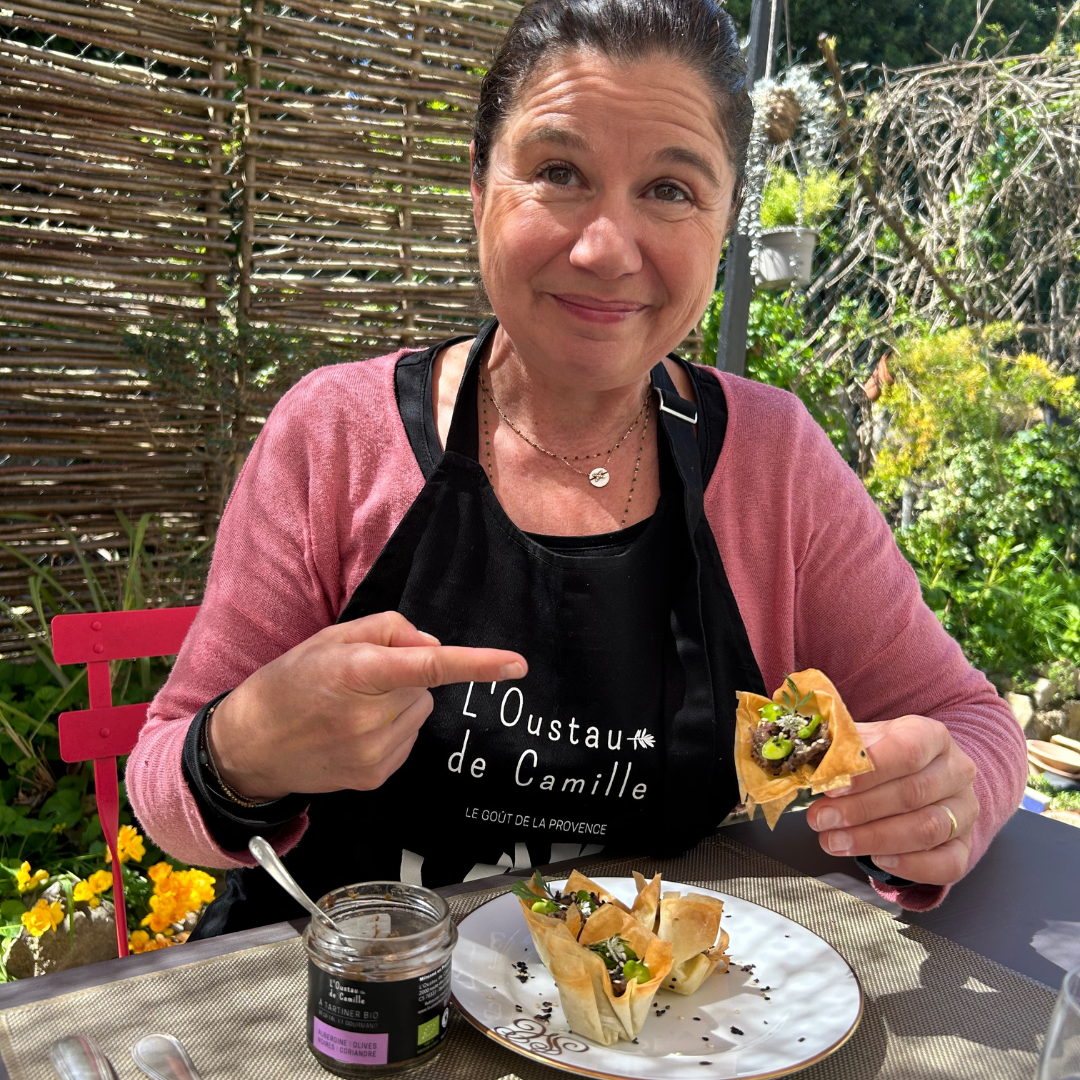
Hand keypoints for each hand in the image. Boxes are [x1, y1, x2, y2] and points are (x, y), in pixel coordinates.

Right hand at [207, 611, 526, 800]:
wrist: (250, 747)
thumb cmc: (289, 682)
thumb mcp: (331, 638)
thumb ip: (389, 630)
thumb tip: (432, 646)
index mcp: (357, 673)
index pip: (428, 666)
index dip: (476, 664)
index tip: (516, 664)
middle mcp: (369, 717)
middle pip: (424, 685)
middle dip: (405, 676)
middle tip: (358, 679)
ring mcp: (374, 753)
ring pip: (419, 713)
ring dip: (399, 704)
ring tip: (350, 707)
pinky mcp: (376, 776)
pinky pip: (408, 739)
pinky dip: (392, 729)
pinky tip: (353, 730)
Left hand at [805, 714, 978, 886]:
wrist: (924, 777)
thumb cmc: (885, 757)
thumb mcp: (864, 741)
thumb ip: (841, 748)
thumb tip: (813, 761)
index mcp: (931, 736)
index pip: (907, 750)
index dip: (869, 770)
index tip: (832, 786)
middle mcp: (956, 771)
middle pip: (911, 793)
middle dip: (859, 810)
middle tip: (821, 819)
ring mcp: (965, 810)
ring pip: (926, 829)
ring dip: (874, 839)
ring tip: (834, 841)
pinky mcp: (964, 845)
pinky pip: (946, 863)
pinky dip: (910, 866)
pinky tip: (877, 861)